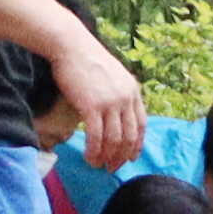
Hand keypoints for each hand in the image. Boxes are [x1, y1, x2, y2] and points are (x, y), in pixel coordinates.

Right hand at [44, 25, 144, 172]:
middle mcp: (126, 98)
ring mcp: (110, 103)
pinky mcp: (92, 106)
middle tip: (113, 168)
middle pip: (130, 136)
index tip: (130, 157)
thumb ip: (118, 93)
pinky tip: (89, 157)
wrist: (71, 45)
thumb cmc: (86, 59)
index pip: (142, 124)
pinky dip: (94, 150)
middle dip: (122, 156)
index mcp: (133, 91)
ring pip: (114, 140)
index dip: (136, 144)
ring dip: (107, 157)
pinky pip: (96, 136)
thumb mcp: (113, 75)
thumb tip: (114, 114)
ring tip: (99, 165)